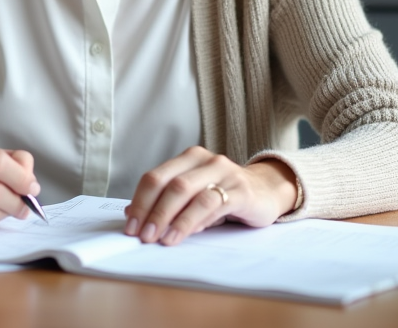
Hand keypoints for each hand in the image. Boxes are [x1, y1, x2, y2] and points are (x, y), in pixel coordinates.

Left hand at [124, 147, 298, 246]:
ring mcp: (225, 172)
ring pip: (190, 192)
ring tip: (161, 239)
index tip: (131, 226)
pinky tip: (185, 233)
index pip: (155, 177)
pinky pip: (213, 203)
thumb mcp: (193, 197)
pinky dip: (195, 220)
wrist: (266, 191)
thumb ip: (166, 202)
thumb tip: (132, 214)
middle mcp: (205, 160)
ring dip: (171, 218)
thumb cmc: (224, 195)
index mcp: (188, 159)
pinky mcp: (242, 190)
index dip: (140, 202)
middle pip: (170, 184)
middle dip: (153, 211)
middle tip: (143, 236)